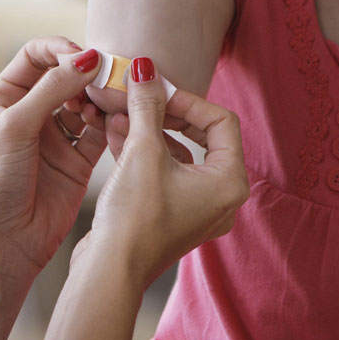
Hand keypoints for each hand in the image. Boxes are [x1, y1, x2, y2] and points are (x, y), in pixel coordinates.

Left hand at [0, 38, 105, 278]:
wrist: (5, 242)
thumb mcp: (16, 126)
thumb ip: (53, 89)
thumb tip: (88, 58)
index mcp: (4, 98)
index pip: (36, 56)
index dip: (61, 51)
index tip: (84, 57)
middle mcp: (31, 113)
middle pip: (66, 76)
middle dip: (87, 73)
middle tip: (108, 75)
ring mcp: (56, 136)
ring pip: (87, 101)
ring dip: (100, 97)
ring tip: (110, 99)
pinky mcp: (79, 159)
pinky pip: (101, 130)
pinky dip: (111, 121)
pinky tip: (116, 119)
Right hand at [78, 58, 248, 287]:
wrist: (109, 270)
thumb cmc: (134, 216)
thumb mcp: (142, 151)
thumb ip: (147, 106)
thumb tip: (146, 69)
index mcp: (229, 182)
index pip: (221, 121)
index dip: (188, 100)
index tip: (157, 90)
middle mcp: (222, 197)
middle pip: (203, 135)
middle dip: (168, 114)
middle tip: (143, 98)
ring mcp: (198, 208)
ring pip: (179, 153)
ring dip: (150, 130)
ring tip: (121, 113)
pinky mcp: (174, 214)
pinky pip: (166, 171)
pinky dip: (145, 152)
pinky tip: (116, 134)